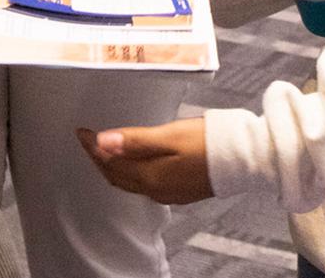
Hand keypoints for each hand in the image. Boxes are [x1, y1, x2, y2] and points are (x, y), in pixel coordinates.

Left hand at [78, 119, 214, 204]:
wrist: (243, 159)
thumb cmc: (208, 142)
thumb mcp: (170, 135)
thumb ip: (135, 140)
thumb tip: (103, 141)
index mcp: (150, 176)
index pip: (110, 163)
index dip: (92, 147)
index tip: (81, 131)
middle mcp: (155, 190)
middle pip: (116, 176)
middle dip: (99, 158)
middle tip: (88, 139)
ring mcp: (168, 193)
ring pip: (129, 182)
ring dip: (114, 166)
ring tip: (105, 148)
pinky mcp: (179, 191)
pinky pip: (144, 184)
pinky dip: (131, 172)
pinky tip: (134, 161)